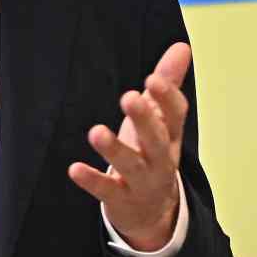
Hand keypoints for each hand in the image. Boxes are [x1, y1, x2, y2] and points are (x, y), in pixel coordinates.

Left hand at [68, 42, 191, 251]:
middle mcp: (161, 159)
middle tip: (130, 97)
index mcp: (170, 135)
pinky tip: (74, 169)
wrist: (153, 211)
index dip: (167, 98)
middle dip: (145, 119)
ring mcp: (142, 182)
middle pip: (157, 140)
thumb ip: (168, 82)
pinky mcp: (121, 199)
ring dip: (114, 150)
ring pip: (132, 166)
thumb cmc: (152, 152)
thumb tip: (183, 46)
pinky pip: (107, 191)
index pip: (176, 116)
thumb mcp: (161, 119)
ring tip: (96, 132)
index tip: (153, 79)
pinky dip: (92, 180)